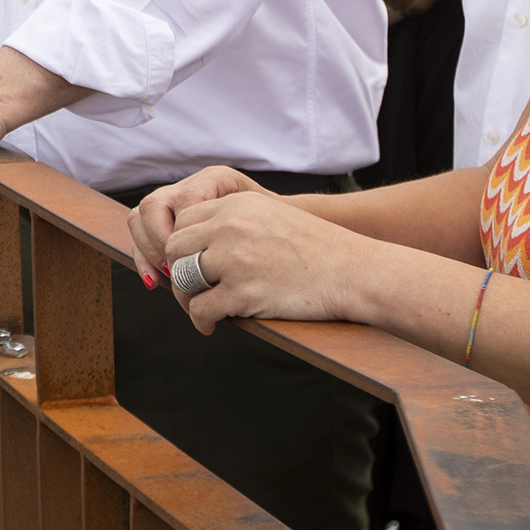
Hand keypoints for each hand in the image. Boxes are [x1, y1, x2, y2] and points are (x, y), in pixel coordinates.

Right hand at [126, 166, 267, 285]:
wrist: (280, 230)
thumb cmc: (279, 228)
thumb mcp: (271, 224)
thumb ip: (248, 230)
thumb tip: (220, 256)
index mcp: (216, 179)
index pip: (185, 201)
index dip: (185, 232)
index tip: (198, 259)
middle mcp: (189, 186)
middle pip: (153, 205)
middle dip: (159, 242)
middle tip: (176, 268)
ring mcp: (173, 203)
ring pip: (139, 218)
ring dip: (147, 251)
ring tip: (167, 277)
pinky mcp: (165, 223)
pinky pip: (141, 235)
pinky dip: (144, 259)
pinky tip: (156, 281)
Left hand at [150, 185, 371, 334]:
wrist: (354, 271)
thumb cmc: (318, 248)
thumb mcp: (271, 215)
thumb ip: (233, 221)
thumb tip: (196, 243)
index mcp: (236, 205)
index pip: (183, 221)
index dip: (183, 246)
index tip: (190, 263)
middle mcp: (230, 227)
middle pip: (175, 249)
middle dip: (177, 270)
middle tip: (190, 288)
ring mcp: (235, 260)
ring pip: (182, 279)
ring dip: (186, 297)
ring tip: (200, 307)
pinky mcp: (242, 293)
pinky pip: (200, 309)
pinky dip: (201, 320)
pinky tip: (211, 324)